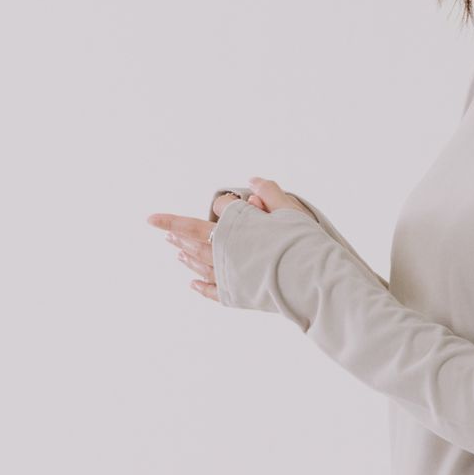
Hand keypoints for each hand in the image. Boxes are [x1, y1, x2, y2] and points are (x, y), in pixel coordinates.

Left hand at [146, 176, 312, 301]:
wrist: (313, 280)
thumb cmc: (304, 243)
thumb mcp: (291, 210)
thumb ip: (270, 193)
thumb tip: (253, 180)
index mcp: (237, 225)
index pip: (221, 207)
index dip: (227, 203)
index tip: (235, 203)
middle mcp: (225, 249)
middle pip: (195, 235)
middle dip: (177, 229)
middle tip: (160, 226)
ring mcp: (228, 273)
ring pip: (199, 261)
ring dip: (185, 254)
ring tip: (174, 250)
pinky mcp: (235, 294)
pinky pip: (211, 290)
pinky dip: (200, 286)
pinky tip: (192, 284)